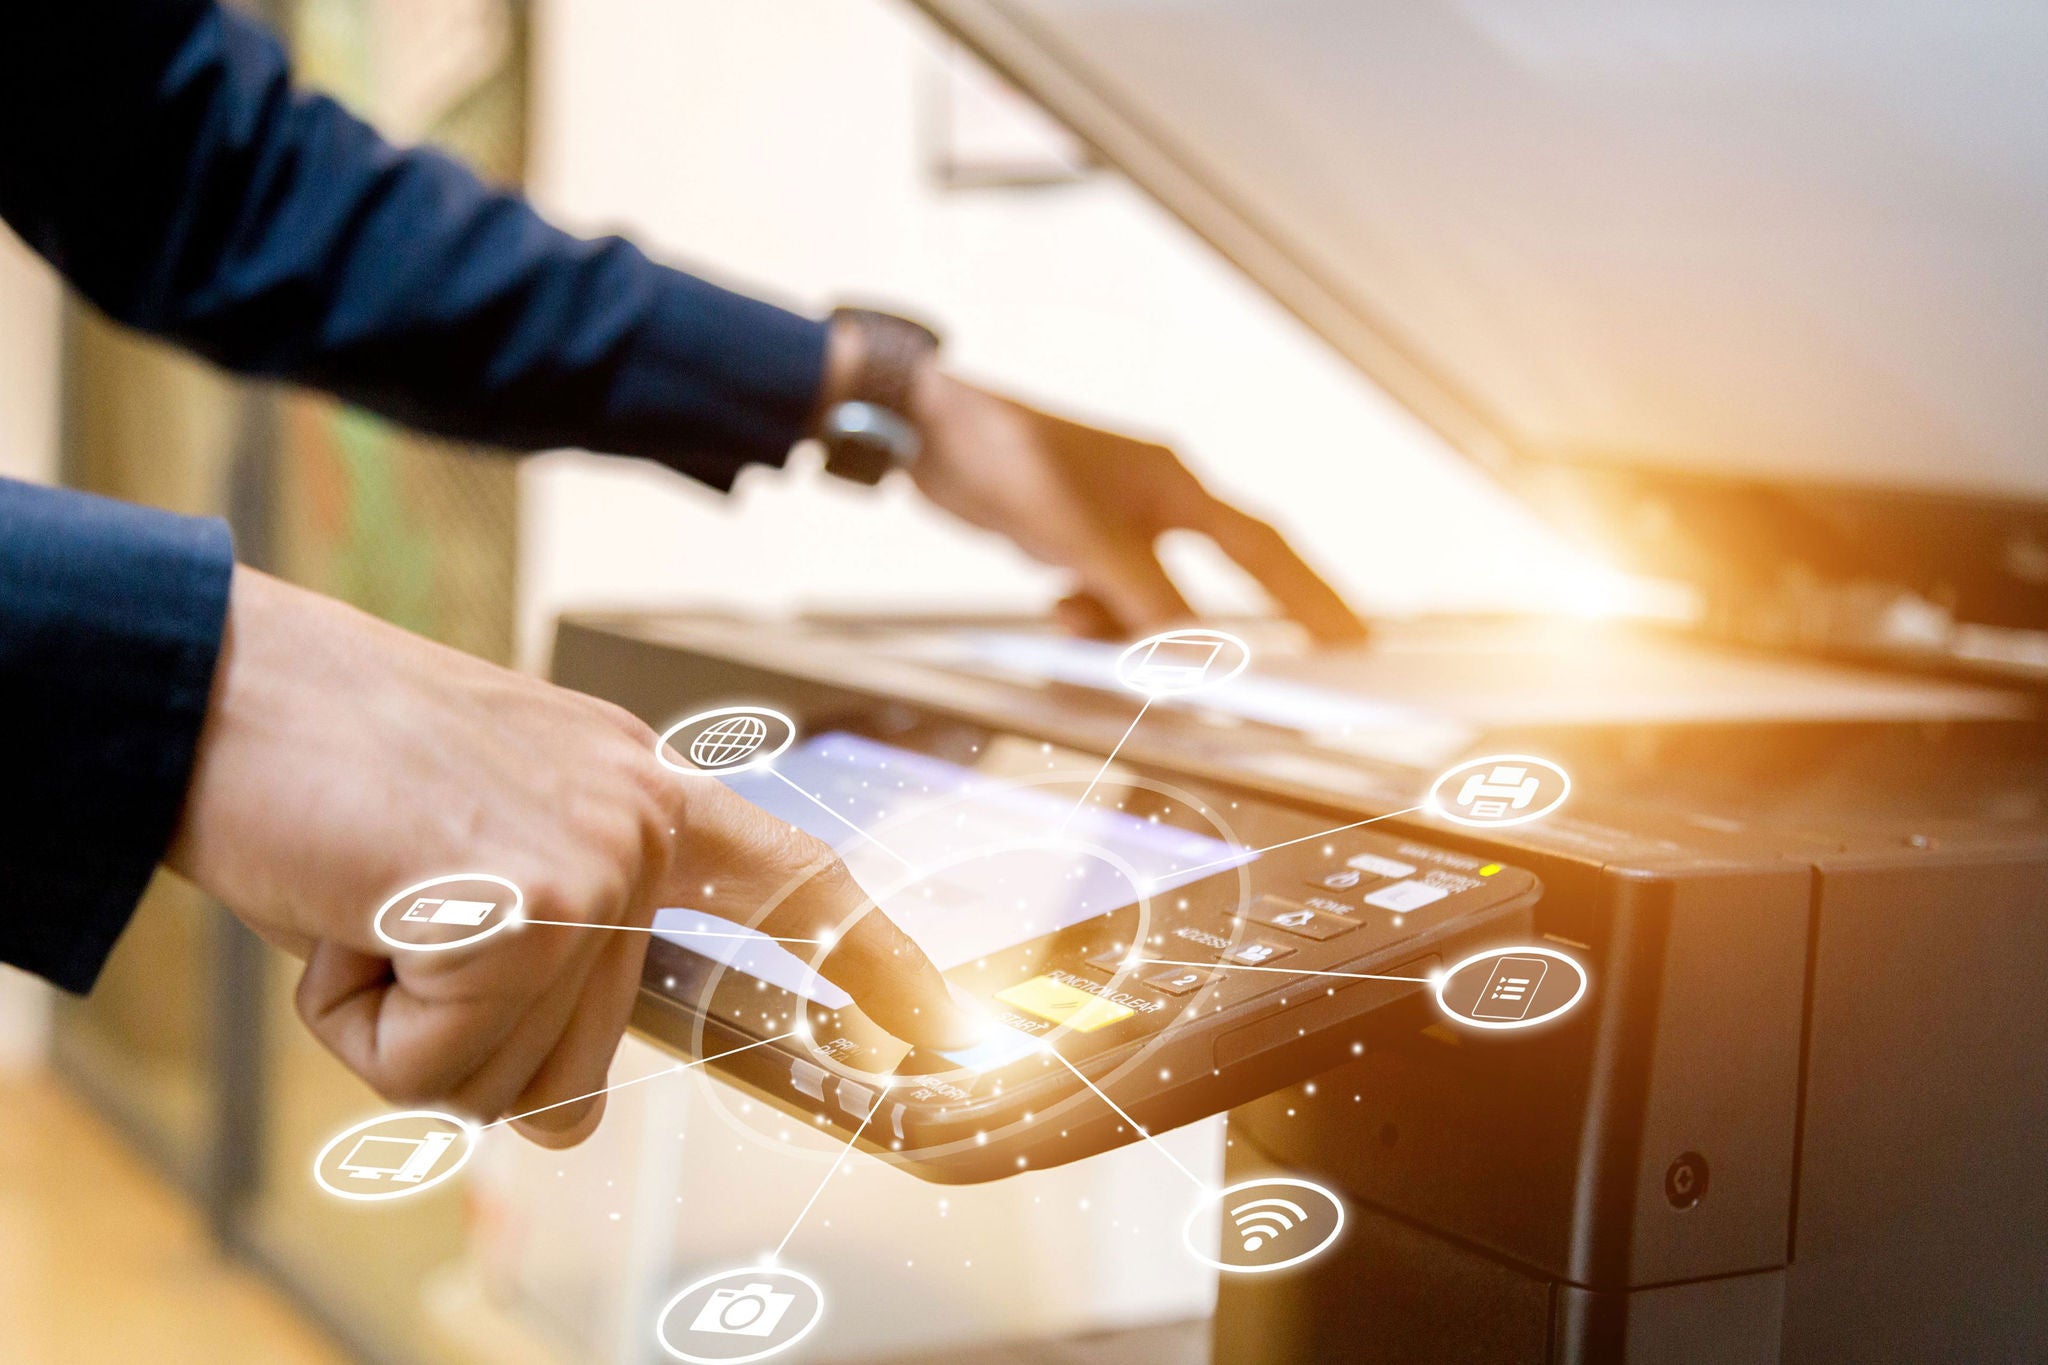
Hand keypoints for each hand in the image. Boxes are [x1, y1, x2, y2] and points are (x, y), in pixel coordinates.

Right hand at [165, 568, 980, 1147]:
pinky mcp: (522, 903)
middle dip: (464, 1040)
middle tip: (391, 921)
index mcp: (638, 789)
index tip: (934, 1021)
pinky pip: (435, 1066)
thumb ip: (552, 950)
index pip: (786, 879)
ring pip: (508, 1077)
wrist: (219, 687)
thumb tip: (569, 1110)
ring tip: (367, 901)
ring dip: (407, 1028)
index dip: (864, 957)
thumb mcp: (473, 846)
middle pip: (582, 1064)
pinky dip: (360, 1022)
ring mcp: (592, 859)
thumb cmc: (325, 766)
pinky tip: (343, 914)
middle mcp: (637, 820)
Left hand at [907, 368, 1367, 643]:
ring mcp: (1116, 521)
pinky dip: (1090, 614)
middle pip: (1212, 583)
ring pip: (1147, 599)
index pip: (1264, 549)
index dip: (1312, 597)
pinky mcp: (1076, 538)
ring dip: (1124, 625)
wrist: (927, 431)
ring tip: (1079, 619)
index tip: (1353, 639)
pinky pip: (1104, 595)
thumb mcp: (1082, 540)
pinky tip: (1059, 604)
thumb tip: (1195, 658)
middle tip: (1258, 686)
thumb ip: (1144, 601)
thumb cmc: (1009, 458)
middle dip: (1219, 633)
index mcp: (1176, 486)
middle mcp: (1156, 502)